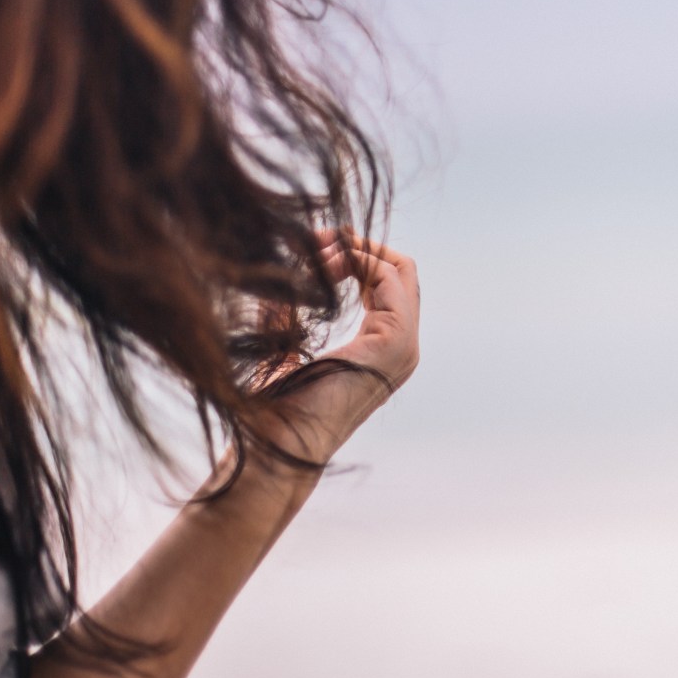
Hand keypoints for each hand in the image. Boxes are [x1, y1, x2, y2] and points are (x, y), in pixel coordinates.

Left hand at [256, 229, 419, 464]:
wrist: (277, 442)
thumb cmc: (273, 408)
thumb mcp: (282, 345)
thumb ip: (289, 311)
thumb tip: (283, 274)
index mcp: (381, 348)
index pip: (386, 283)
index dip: (353, 255)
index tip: (312, 243)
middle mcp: (401, 346)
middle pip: (400, 271)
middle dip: (359, 245)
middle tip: (318, 236)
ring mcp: (403, 345)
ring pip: (399, 268)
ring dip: (356, 249)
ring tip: (316, 250)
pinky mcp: (395, 341)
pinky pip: (388, 278)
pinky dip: (357, 259)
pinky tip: (323, 263)